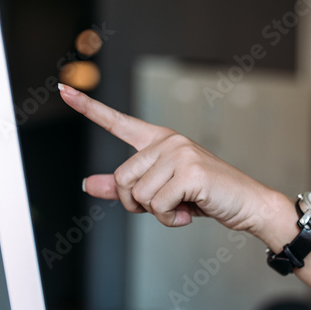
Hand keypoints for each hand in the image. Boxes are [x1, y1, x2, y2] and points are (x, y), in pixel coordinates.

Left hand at [59, 84, 294, 245]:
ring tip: (182, 208)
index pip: (118, 122)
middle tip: (165, 207)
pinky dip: (170, 219)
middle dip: (136, 204)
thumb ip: (125, 188)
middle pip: (122, 179)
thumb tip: (87, 184)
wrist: (246, 204)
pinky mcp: (189, 172)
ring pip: (138, 195)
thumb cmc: (206, 196)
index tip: (64, 90)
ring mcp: (180, 154)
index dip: (88, 108)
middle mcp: (168, 141)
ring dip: (157, 214)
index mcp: (160, 141)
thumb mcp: (161, 192)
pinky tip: (189, 213)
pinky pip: (157, 205)